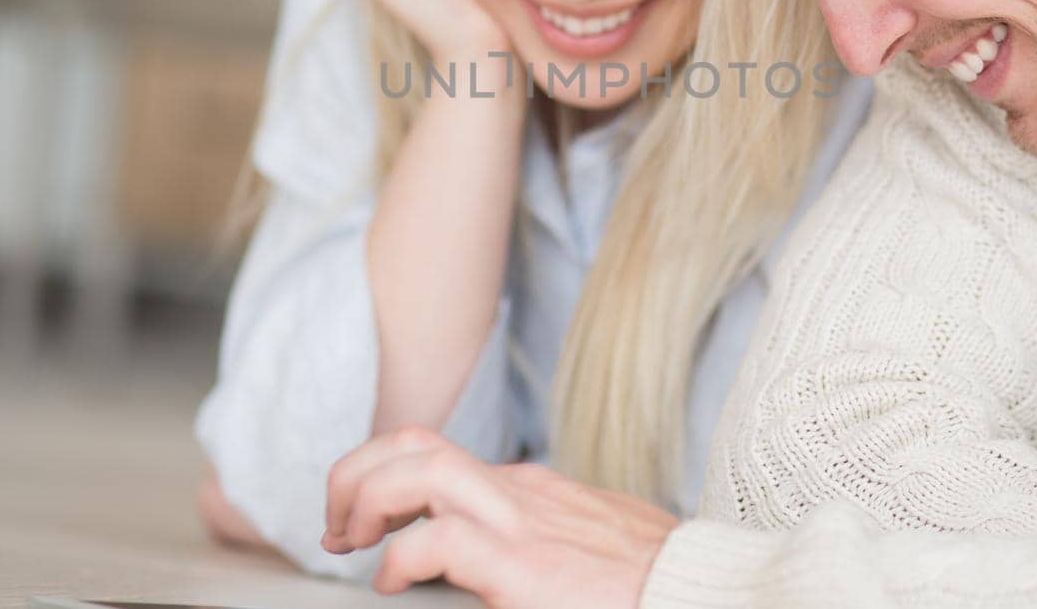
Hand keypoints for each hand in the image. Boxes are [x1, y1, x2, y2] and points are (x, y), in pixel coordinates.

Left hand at [322, 427, 677, 607]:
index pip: (436, 457)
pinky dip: (399, 557)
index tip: (361, 523)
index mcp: (529, 490)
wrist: (699, 593)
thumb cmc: (648, 582)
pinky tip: (394, 583)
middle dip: (356, 472)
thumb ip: (542, 541)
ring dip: (365, 496)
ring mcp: (521, 520)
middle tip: (337, 524)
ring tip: (350, 539)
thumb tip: (502, 572)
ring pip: (418, 467)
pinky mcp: (525, 563)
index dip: (382, 480)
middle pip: (414, 442)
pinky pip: (437, 539)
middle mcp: (518, 491)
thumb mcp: (587, 546)